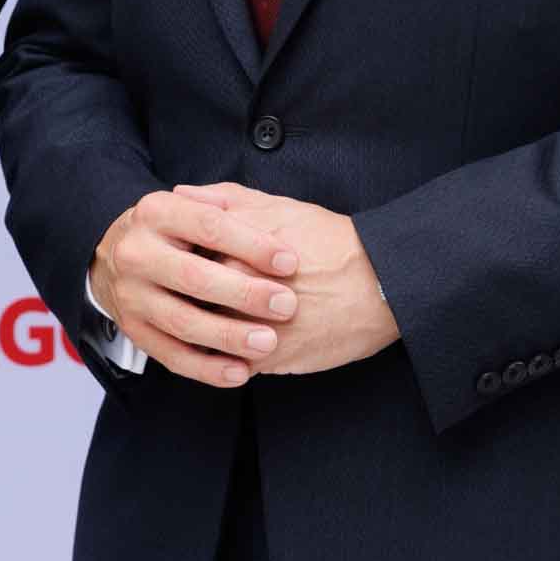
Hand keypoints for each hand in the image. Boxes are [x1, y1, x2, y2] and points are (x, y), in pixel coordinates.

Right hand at [87, 189, 299, 386]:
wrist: (115, 256)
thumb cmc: (174, 230)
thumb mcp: (194, 205)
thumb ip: (228, 204)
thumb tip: (267, 221)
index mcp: (156, 213)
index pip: (209, 226)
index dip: (252, 245)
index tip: (290, 262)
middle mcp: (136, 253)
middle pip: (194, 277)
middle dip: (245, 293)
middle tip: (286, 305)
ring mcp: (131, 295)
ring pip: (183, 321)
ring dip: (229, 336)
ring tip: (268, 342)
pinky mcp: (133, 331)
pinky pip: (171, 356)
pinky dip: (207, 369)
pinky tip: (240, 372)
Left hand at [167, 184, 394, 374]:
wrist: (381, 282)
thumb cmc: (331, 241)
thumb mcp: (278, 206)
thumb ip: (225, 199)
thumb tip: (180, 193)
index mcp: (231, 253)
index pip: (180, 264)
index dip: (178, 265)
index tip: (182, 265)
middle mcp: (234, 292)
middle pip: (188, 302)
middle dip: (188, 301)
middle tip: (198, 298)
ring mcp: (250, 327)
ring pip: (206, 338)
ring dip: (206, 334)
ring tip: (222, 324)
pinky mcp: (269, 359)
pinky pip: (230, 366)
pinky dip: (229, 361)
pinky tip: (239, 348)